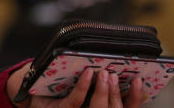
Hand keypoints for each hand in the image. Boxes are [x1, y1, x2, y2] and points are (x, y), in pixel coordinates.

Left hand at [6, 63, 145, 107]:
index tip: (140, 80)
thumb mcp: (86, 86)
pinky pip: (75, 102)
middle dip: (117, 92)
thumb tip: (125, 71)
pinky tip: (87, 73)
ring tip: (104, 72)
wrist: (32, 93)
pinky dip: (83, 87)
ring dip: (102, 90)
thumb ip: (106, 84)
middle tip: (117, 73)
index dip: (136, 98)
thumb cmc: (63, 87)